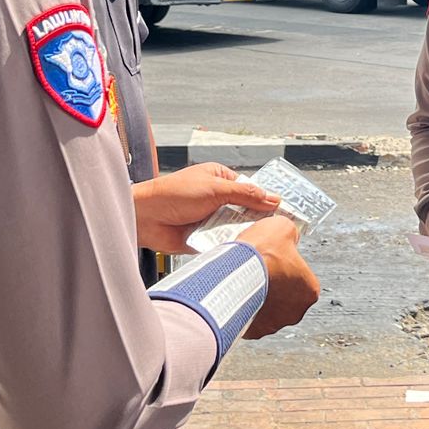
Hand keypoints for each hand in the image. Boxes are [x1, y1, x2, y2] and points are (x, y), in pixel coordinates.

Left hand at [132, 162, 279, 253]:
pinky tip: (240, 249)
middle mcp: (217, 199)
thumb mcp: (215, 189)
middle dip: (256, 220)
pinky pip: (223, 242)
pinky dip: (229, 245)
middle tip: (275, 229)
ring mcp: (210, 219)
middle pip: (246, 211)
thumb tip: (273, 198)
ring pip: (236, 228)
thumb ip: (246, 194)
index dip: (266, 200)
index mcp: (220, 179)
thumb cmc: (173, 194)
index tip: (284, 212)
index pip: (250, 189)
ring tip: (258, 241)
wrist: (145, 218)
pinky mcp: (204, 238)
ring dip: (242, 233)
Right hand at [237, 216, 319, 338]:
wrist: (236, 270)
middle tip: (258, 271)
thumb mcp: (283, 228)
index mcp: (310, 290)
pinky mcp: (253, 331)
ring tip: (244, 281)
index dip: (286, 267)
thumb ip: (289, 234)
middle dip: (272, 285)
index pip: (301, 278)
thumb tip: (287, 235)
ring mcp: (273, 324)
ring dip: (258, 298)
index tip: (274, 260)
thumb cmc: (262, 252)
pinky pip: (248, 320)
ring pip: (266, 310)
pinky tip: (235, 295)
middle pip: (284, 297)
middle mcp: (295, 312)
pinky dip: (243, 310)